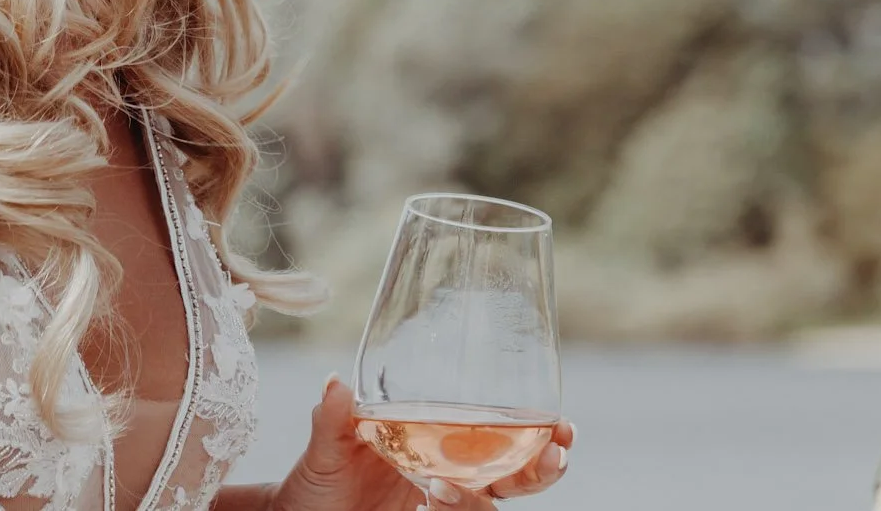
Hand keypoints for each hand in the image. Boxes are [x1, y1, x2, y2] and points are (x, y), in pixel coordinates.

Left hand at [269, 376, 572, 510]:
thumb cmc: (317, 482)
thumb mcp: (324, 447)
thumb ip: (332, 419)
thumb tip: (335, 382)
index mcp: (439, 446)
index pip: (501, 440)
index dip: (537, 436)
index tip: (563, 426)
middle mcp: (448, 478)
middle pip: (513, 478)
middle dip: (540, 469)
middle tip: (554, 456)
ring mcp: (440, 506)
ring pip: (487, 507)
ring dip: (478, 498)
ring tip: (440, 489)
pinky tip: (434, 501)